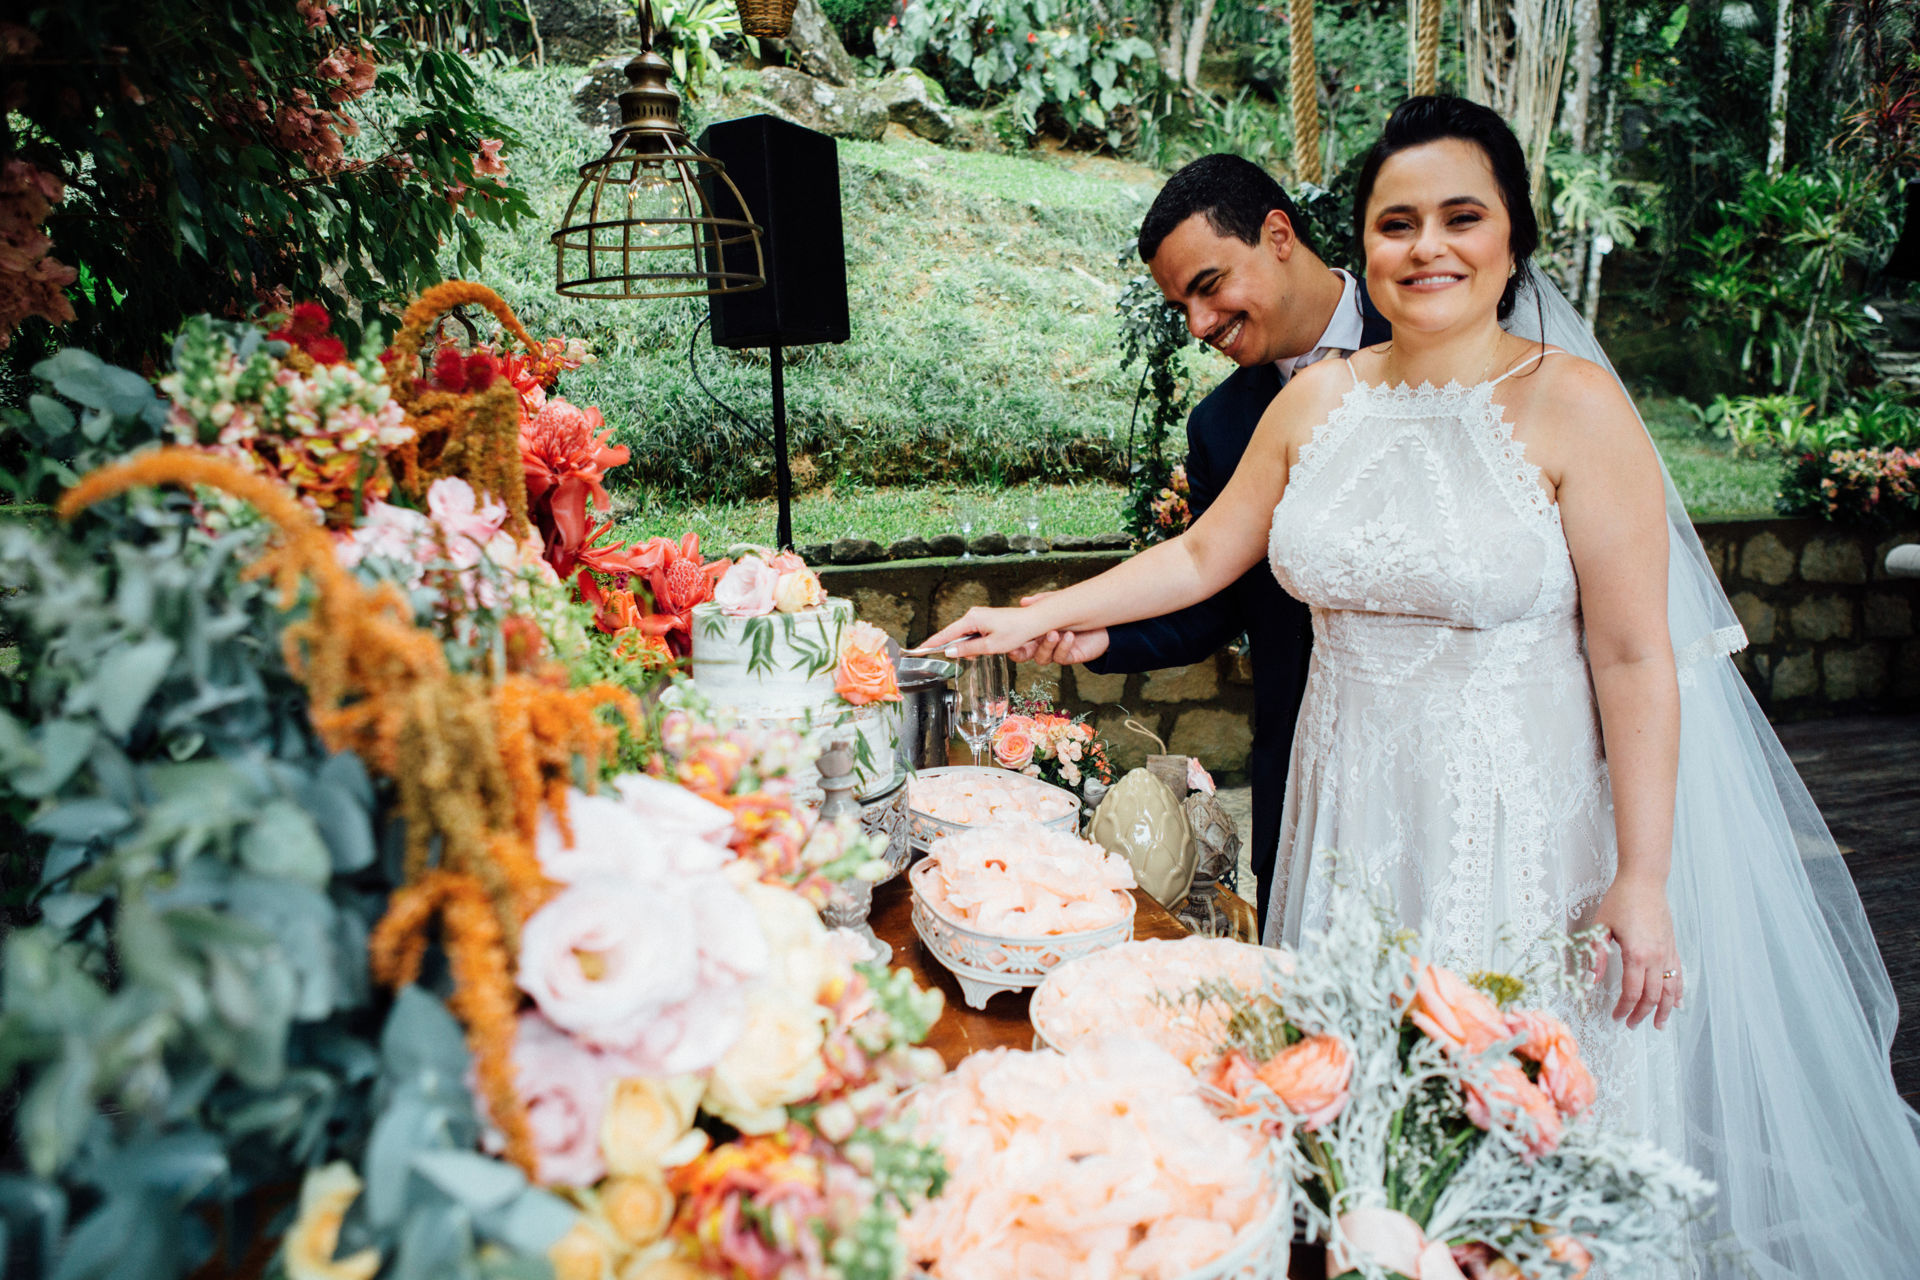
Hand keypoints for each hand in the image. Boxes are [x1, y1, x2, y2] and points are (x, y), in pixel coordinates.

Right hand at [920, 604, 1052, 658]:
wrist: (1034, 621)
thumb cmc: (1016, 632)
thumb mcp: (991, 646)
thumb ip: (968, 649)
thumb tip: (949, 652)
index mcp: (971, 619)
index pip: (946, 634)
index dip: (933, 643)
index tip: (920, 649)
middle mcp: (973, 615)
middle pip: (954, 635)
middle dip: (957, 649)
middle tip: (971, 656)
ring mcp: (978, 616)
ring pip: (964, 636)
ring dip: (969, 647)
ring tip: (985, 650)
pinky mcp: (984, 619)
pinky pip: (973, 633)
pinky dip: (976, 643)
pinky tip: (986, 647)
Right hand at [1007, 594, 1109, 664]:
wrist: (1102, 620)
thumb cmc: (1076, 610)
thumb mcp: (1057, 602)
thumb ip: (1041, 602)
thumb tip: (1023, 601)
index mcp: (1035, 631)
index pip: (1017, 640)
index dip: (1009, 641)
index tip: (1007, 637)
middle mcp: (1042, 644)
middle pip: (1023, 655)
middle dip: (1019, 653)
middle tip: (1017, 646)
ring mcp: (1055, 652)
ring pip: (1042, 658)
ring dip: (1046, 646)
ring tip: (1054, 633)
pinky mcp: (1069, 657)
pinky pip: (1061, 657)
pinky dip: (1063, 647)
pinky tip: (1070, 636)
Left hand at [1589, 876, 1681, 1030]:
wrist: (1644, 881)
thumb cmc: (1620, 900)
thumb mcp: (1600, 926)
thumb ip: (1596, 955)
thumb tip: (1591, 980)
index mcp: (1636, 954)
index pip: (1632, 992)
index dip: (1624, 1009)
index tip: (1616, 1016)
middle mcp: (1655, 957)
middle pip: (1652, 996)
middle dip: (1641, 1014)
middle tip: (1632, 1025)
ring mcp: (1667, 952)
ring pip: (1670, 989)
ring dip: (1665, 1010)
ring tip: (1658, 1024)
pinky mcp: (1672, 946)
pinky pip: (1678, 975)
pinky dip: (1678, 991)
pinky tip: (1678, 1003)